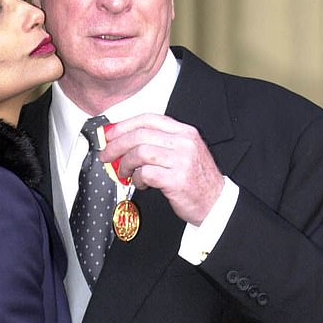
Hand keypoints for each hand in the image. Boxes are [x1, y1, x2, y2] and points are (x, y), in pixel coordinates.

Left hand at [100, 114, 223, 224]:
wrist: (216, 203)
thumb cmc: (196, 180)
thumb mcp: (183, 153)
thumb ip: (160, 144)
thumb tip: (125, 142)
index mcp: (184, 132)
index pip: (149, 119)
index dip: (124, 126)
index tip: (110, 134)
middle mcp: (184, 142)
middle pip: (140, 135)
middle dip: (116, 145)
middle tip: (106, 155)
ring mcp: (181, 160)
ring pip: (140, 152)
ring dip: (125, 163)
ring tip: (123, 172)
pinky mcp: (177, 179)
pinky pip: (145, 173)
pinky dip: (136, 178)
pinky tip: (139, 183)